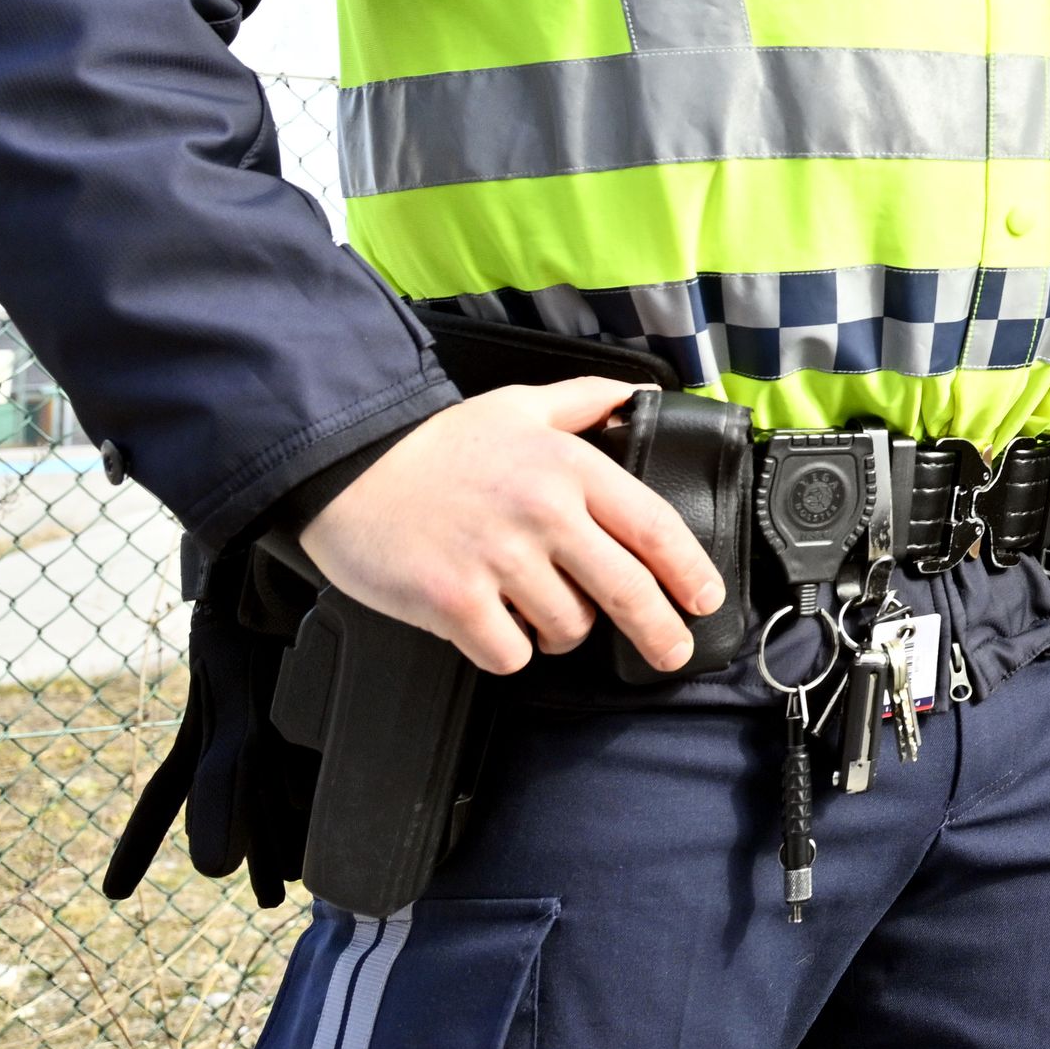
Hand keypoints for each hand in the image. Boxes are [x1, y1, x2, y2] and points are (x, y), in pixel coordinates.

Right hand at [295, 380, 722, 675]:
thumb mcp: (518, 405)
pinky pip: (509, 652)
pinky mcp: (455, 602)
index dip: (690, 569)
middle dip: (660, 630)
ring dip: (562, 631)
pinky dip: (507, 649)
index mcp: (570, 469)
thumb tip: (638, 396)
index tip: (706, 597)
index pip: (653, 527)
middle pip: (627, 589)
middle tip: (672, 651)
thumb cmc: (433, 443)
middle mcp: (544, 515)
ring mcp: (500, 562)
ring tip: (539, 611)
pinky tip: (494, 625)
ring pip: (568, 627)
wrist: (343, 468)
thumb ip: (585, 401)